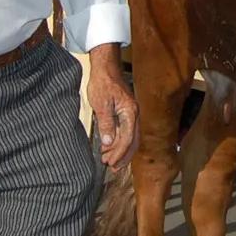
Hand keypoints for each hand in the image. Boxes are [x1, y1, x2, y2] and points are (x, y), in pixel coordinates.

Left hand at [86, 46, 137, 166]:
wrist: (106, 67)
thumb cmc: (103, 82)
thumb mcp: (101, 104)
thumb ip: (106, 124)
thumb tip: (108, 142)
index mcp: (130, 112)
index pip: (127, 139)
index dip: (119, 153)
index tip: (109, 162)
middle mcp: (134, 114)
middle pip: (133, 141)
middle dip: (123, 156)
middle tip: (112, 168)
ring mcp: (132, 113)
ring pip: (131, 137)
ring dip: (122, 151)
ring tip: (110, 160)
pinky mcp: (127, 112)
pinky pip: (127, 131)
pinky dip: (120, 142)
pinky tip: (110, 147)